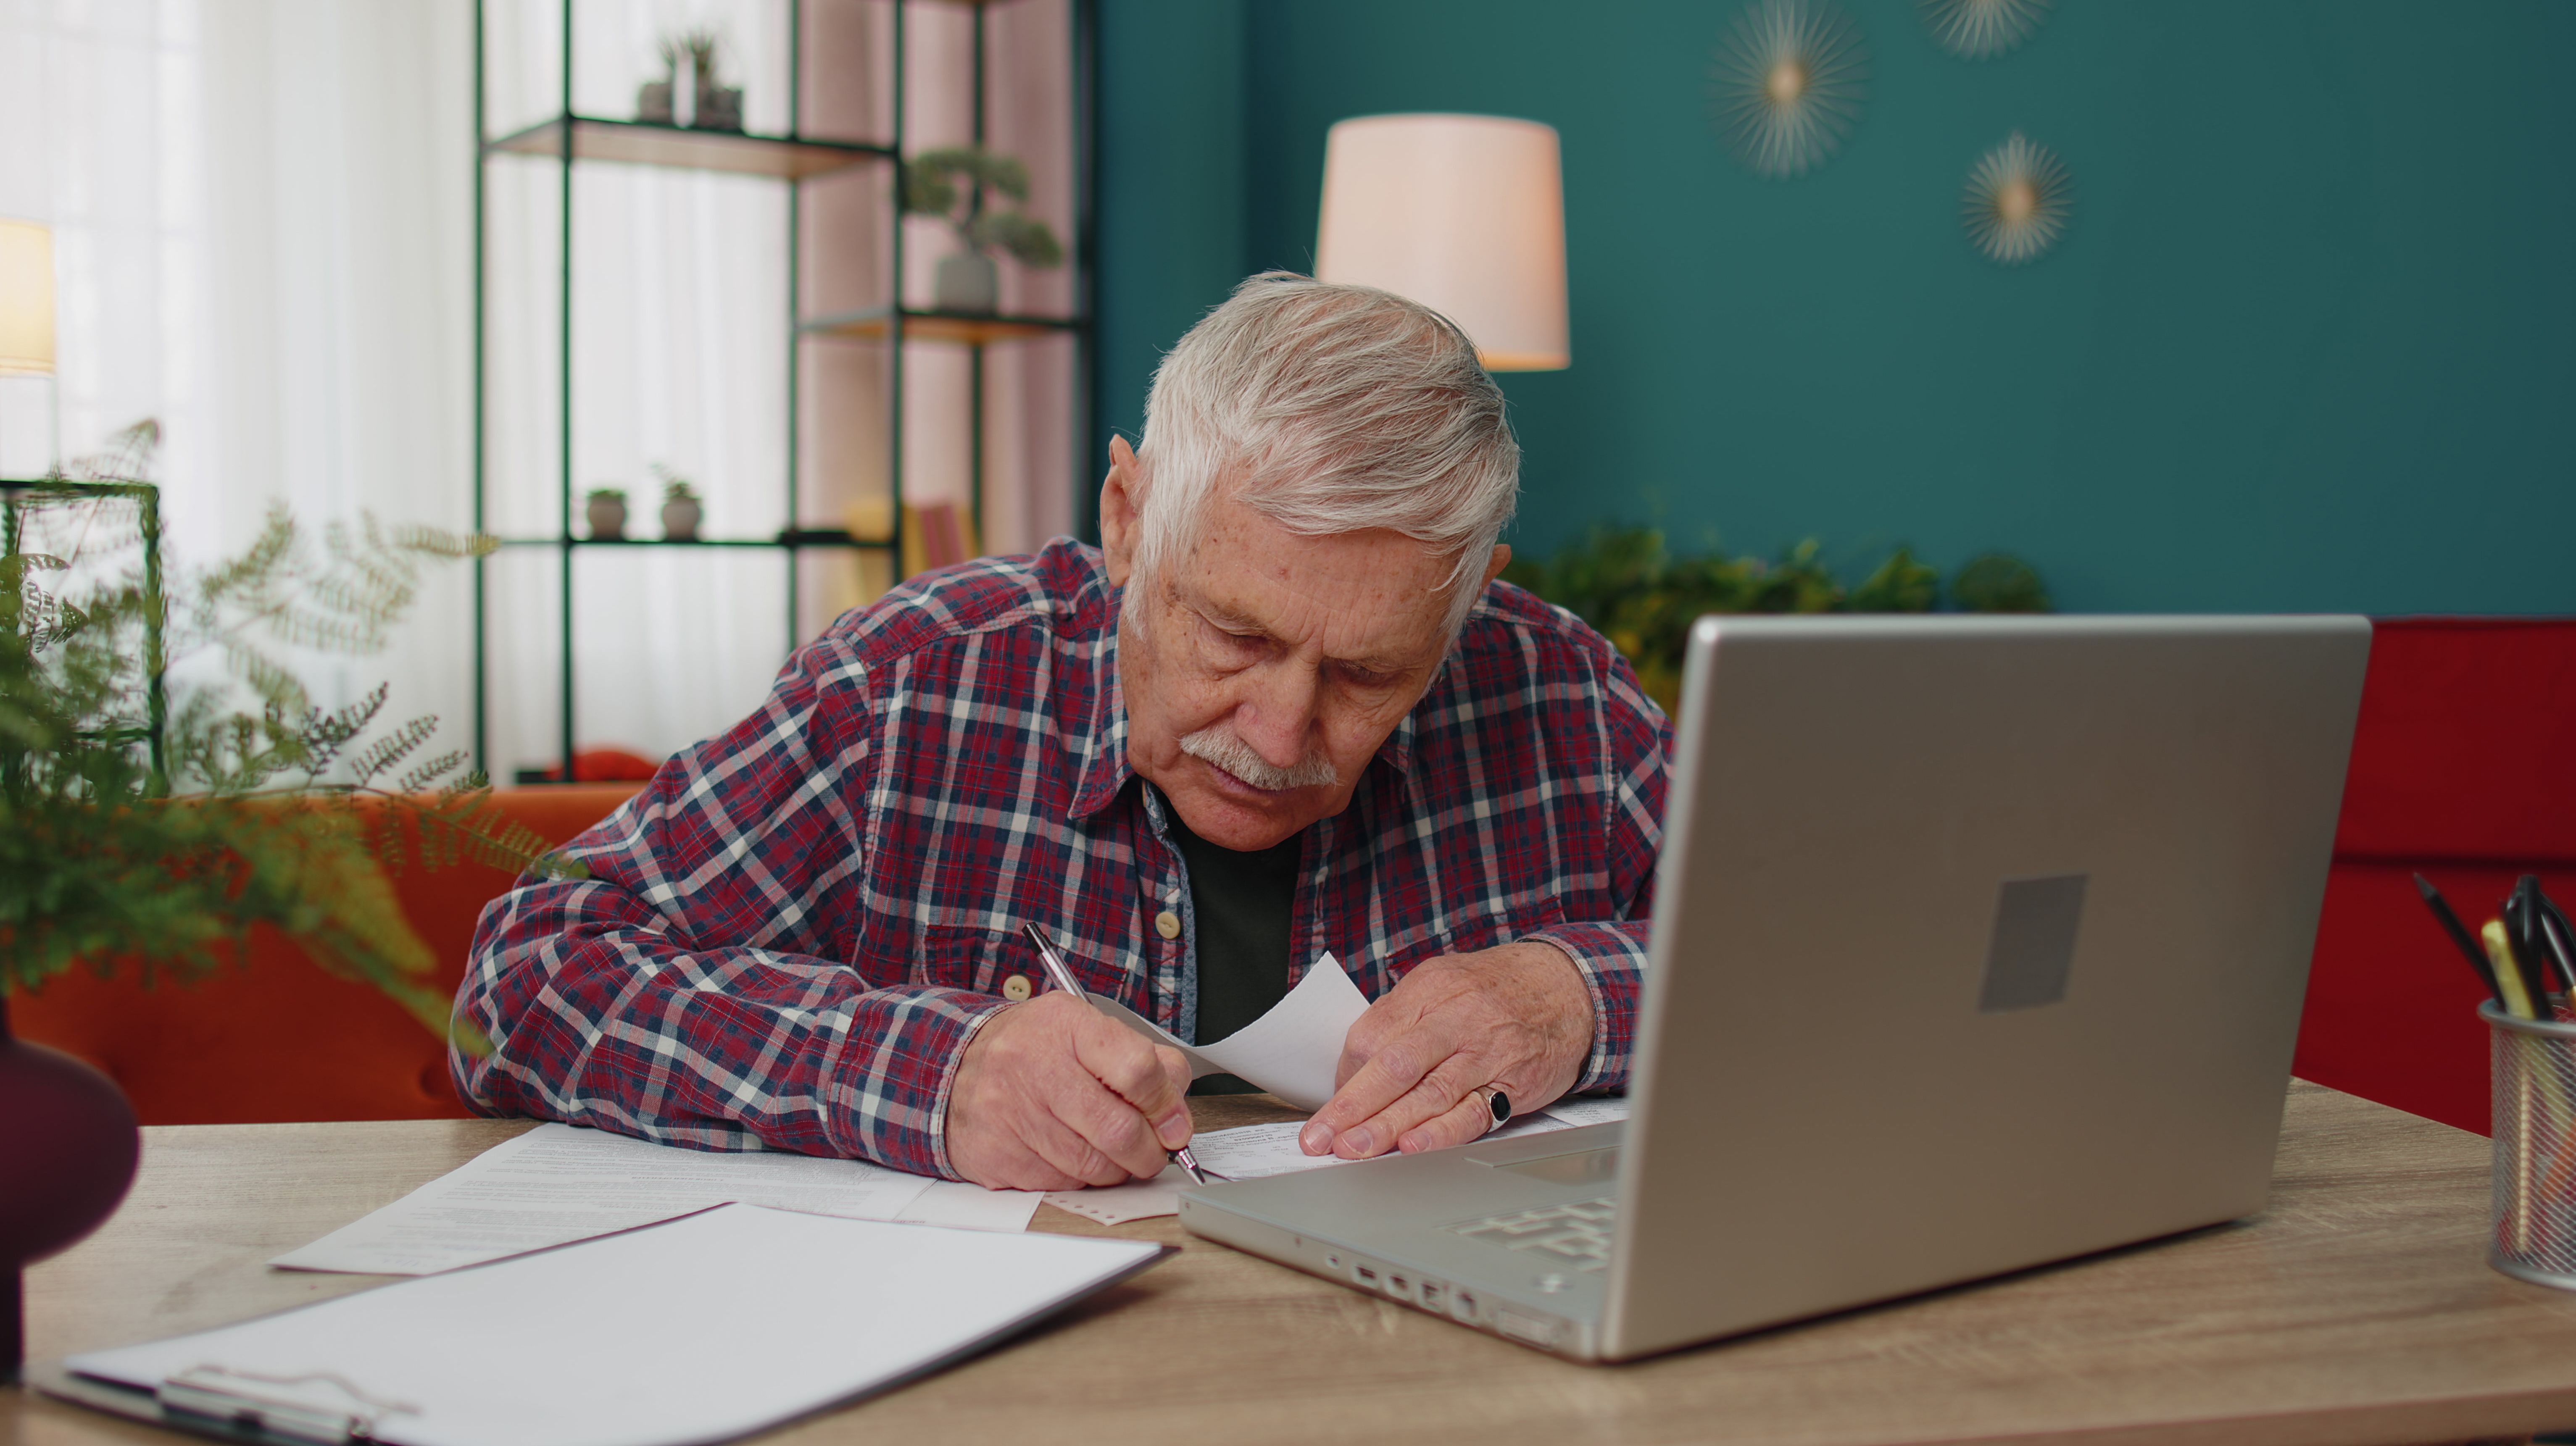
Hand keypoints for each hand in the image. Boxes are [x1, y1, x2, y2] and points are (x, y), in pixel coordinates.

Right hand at [945, 993, 1193, 1189]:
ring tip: (1112, 1152)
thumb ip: (1142, 1060)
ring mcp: (1012, 1113)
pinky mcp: (997, 1154)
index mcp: (1066, 1025)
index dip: (1166, 1105)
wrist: (950, 1068)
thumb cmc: (1031, 1050)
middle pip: (1119, 1130)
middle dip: (1149, 1152)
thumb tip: (1177, 1113)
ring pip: (1093, 1166)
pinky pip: (1061, 1183)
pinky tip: (1070, 1155)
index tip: (1174, 1123)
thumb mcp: (1085, 1030)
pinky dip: (1078, 1178)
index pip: (1137, 1069)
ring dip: (1116, 1169)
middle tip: (1152, 1152)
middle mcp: (1035, 1066)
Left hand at [1298, 941, 1591, 1159]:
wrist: (1569, 987)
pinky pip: (1472, 1112)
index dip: (1344, 1075)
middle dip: (1351, 1106)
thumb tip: (1354, 1068)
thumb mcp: (1444, 981)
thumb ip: (1401, 1019)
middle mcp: (1456, 1019)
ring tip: (1353, 1151)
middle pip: (1393, 1065)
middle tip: (1320, 1139)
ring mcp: (1486, 1053)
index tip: (1329, 1105)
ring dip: (1386, 1127)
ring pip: (1428, 1094)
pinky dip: (1441, 1133)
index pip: (1371, 1034)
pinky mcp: (1511, 1085)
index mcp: (1430, 989)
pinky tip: (1413, 1148)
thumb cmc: (1495, 989)